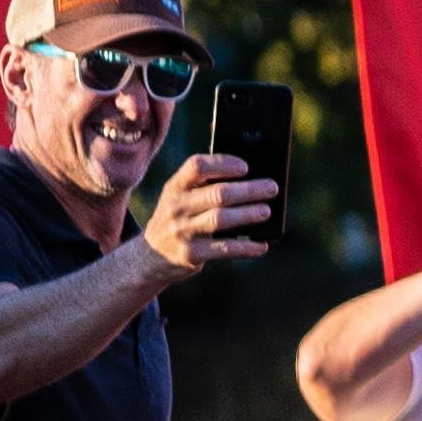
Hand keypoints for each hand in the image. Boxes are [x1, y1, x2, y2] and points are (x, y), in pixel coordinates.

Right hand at [144, 144, 281, 280]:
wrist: (150, 256)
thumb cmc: (178, 218)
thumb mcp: (180, 197)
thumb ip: (205, 186)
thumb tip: (253, 180)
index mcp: (175, 187)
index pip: (197, 166)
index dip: (223, 164)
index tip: (245, 167)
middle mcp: (176, 207)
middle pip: (217, 194)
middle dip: (248, 190)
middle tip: (272, 188)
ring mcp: (182, 231)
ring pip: (220, 219)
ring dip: (248, 214)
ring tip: (266, 211)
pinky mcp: (190, 255)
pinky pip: (224, 249)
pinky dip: (246, 247)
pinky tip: (261, 245)